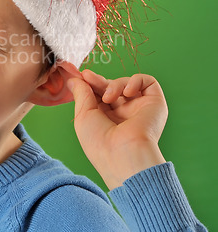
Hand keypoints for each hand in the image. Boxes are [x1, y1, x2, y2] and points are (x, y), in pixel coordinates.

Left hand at [68, 70, 167, 189]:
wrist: (123, 155)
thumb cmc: (99, 142)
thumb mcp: (83, 116)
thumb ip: (81, 94)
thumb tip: (75, 79)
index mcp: (107, 119)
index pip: (100, 94)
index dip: (91, 83)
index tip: (83, 75)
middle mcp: (124, 114)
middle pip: (112, 87)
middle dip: (99, 81)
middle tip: (89, 78)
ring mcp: (139, 108)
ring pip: (127, 83)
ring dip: (115, 84)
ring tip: (108, 98)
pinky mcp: (155, 103)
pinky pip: (148, 82)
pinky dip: (136, 81)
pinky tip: (127, 92)